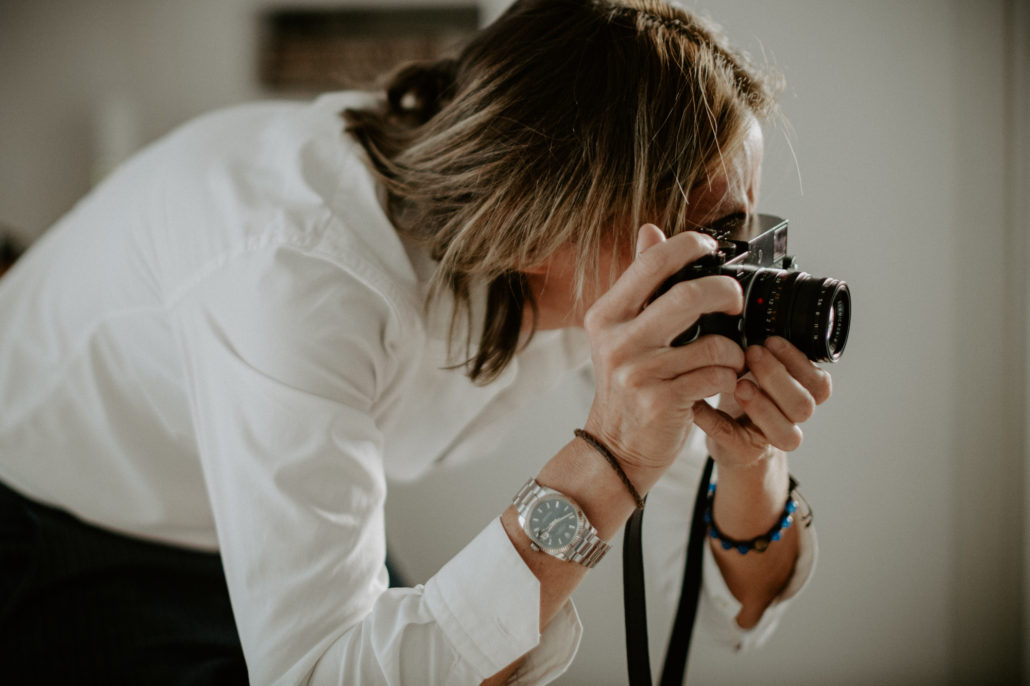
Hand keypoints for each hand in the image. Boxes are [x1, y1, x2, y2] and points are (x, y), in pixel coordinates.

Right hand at [582, 225, 745, 482]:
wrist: (615, 446)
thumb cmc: (627, 386)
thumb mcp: (623, 331)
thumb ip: (640, 283)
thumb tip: (651, 230)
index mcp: (606, 315)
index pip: (651, 263)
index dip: (688, 246)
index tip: (710, 248)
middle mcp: (617, 340)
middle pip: (688, 295)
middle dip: (725, 293)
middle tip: (735, 301)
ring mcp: (638, 372)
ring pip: (713, 343)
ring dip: (733, 350)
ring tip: (729, 357)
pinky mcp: (661, 401)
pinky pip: (716, 376)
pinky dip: (728, 377)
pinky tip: (720, 382)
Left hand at [693, 336, 832, 468]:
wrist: (732, 437)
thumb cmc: (744, 389)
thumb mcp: (754, 364)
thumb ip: (760, 346)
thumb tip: (742, 308)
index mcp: (800, 392)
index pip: (819, 383)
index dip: (799, 362)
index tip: (772, 339)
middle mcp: (791, 418)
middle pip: (804, 405)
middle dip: (778, 377)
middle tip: (752, 354)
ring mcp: (771, 438)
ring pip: (789, 435)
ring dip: (762, 406)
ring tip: (738, 385)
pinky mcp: (744, 451)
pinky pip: (735, 441)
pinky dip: (714, 422)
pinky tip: (697, 406)